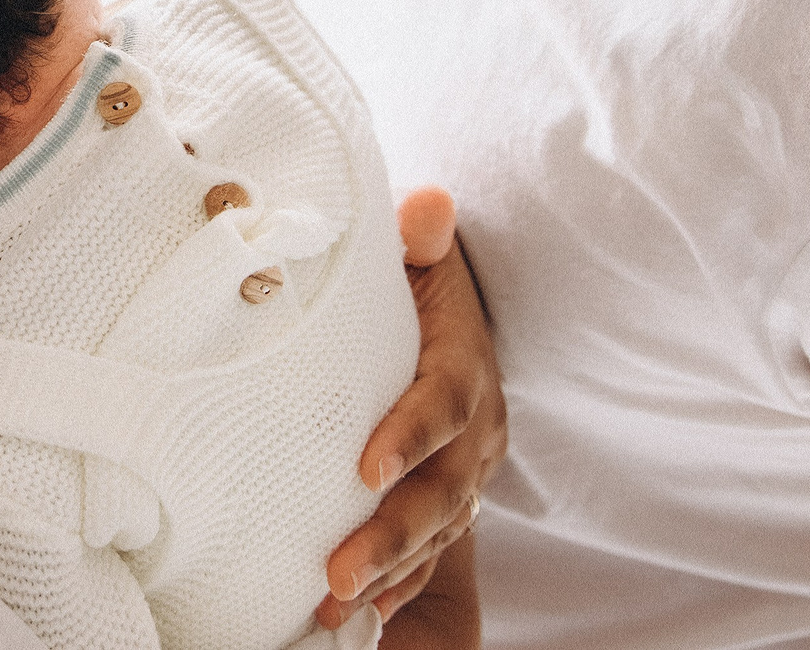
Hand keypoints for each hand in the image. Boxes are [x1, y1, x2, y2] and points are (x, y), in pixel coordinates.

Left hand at [316, 187, 504, 633]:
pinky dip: (396, 586)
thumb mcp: (416, 252)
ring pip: (435, 533)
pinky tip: (353, 616)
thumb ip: (416, 235)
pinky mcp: (448, 501)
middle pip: (442, 489)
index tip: (366, 467)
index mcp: (464, 363)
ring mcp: (466, 474)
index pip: (444, 403)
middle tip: (339, 572)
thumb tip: (427, 201)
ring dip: (389, 573)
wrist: (439, 319)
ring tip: (333, 605)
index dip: (411, 436)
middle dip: (394, 534)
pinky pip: (428, 554)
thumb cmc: (410, 279)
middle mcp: (476, 430)